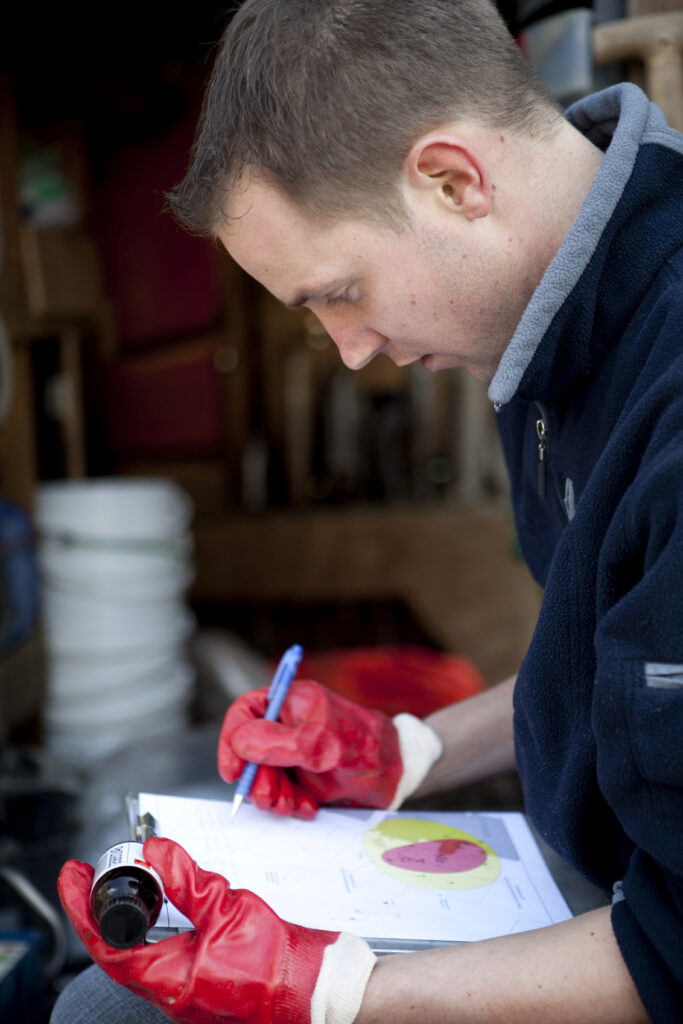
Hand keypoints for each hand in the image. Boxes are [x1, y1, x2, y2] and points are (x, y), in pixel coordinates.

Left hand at [58, 837, 373, 1023]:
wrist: (318, 989)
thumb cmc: (280, 962)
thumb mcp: (229, 908)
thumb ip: (188, 879)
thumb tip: (155, 852)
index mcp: (171, 980)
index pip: (108, 945)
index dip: (83, 909)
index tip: (72, 877)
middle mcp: (173, 992)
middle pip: (121, 951)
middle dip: (102, 910)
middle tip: (93, 874)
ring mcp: (188, 991)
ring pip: (144, 953)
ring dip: (130, 918)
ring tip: (129, 882)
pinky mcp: (205, 983)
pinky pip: (169, 956)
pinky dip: (158, 928)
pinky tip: (167, 906)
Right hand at [218, 680, 402, 817]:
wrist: (398, 775)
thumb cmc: (366, 749)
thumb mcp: (321, 744)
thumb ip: (278, 743)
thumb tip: (239, 743)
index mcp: (291, 702)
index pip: (244, 712)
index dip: (232, 741)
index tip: (232, 771)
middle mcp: (288, 725)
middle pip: (249, 750)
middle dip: (255, 778)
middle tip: (267, 798)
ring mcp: (295, 752)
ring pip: (262, 776)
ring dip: (271, 796)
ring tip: (290, 806)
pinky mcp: (303, 776)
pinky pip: (281, 793)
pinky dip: (289, 804)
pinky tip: (308, 807)